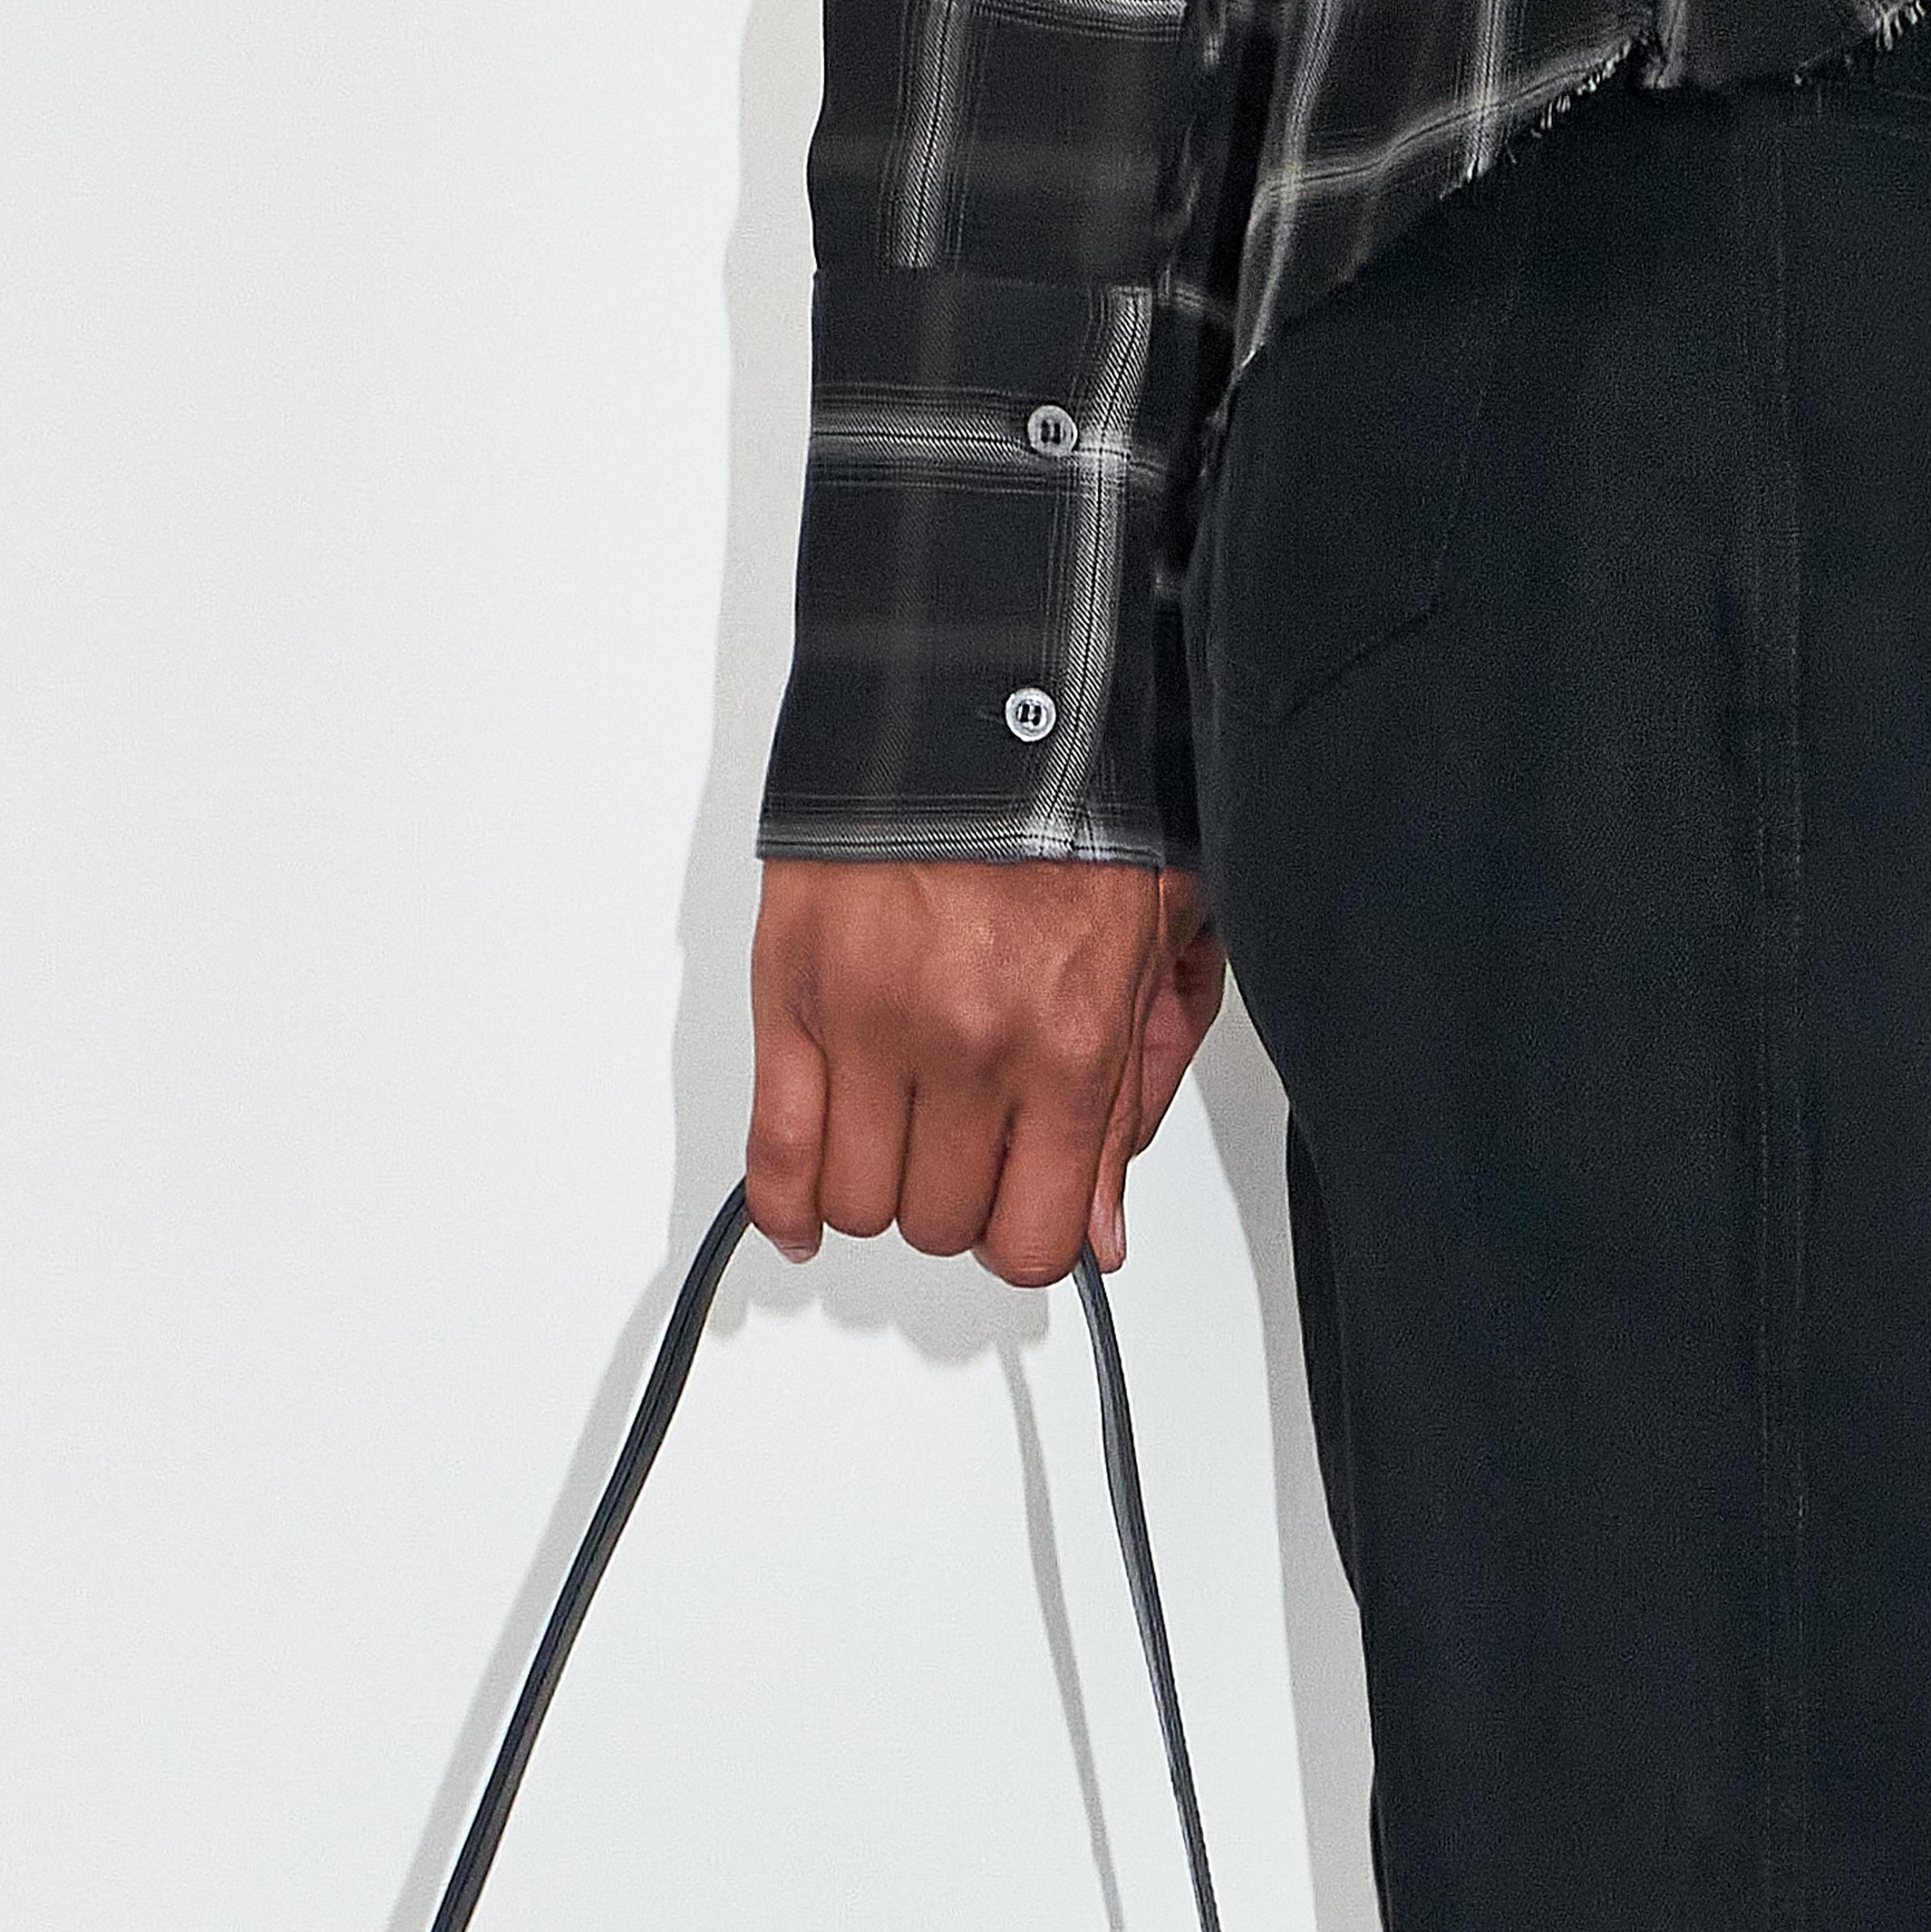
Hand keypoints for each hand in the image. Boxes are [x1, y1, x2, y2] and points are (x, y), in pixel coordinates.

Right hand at [746, 857, 1227, 1286]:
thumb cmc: (1074, 809)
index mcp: (1066, 1045)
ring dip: (878, 1190)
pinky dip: (784, 1202)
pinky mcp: (794, 993)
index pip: (1032, 1240)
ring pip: (859, 1204)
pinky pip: (776, 1150)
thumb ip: (1130, 1102)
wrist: (979, 691)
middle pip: (939, 1225)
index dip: (1025, 1240)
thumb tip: (1100, 1231)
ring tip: (899, 1138)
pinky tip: (805, 1213)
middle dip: (953, 1204)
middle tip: (963, 1149)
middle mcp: (968, 1047)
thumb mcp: (1154, 955)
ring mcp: (872, 1026)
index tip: (1020, 1212)